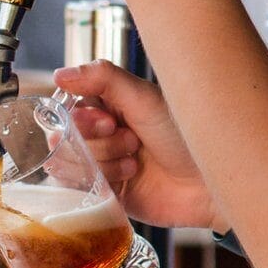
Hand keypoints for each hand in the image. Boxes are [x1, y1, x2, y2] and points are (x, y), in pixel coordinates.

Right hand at [55, 60, 221, 230]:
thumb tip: (59, 75)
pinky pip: (80, 188)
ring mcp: (103, 165)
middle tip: (132, 141)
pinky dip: (104, 180)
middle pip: (67, 138)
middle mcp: (102, 134)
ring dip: (104, 162)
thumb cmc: (184, 134)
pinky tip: (130, 178)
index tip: (110, 120)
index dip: (83, 118)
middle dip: (99, 142)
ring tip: (136, 161)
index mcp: (109, 106)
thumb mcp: (143, 97)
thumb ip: (101, 77)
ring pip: (71, 164)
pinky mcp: (106, 193)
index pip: (69, 108)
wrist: (207, 181)